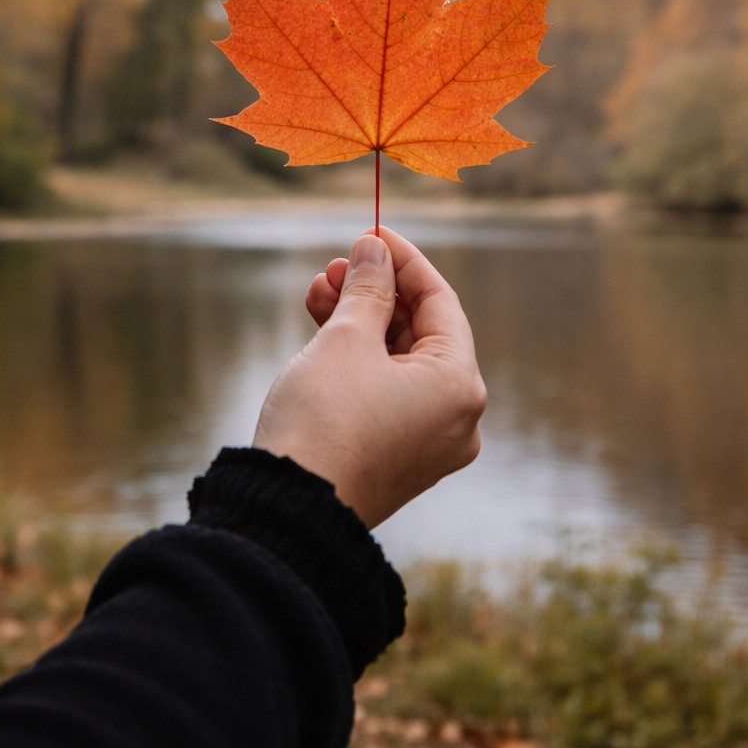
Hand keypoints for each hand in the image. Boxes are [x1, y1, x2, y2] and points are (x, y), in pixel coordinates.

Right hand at [252, 226, 486, 528]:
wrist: (286, 514)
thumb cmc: (323, 421)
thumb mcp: (346, 339)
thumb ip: (367, 288)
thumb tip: (375, 250)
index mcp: (461, 386)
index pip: (440, 301)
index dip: (403, 261)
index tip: (371, 233)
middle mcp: (457, 418)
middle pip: (421, 332)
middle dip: (375, 293)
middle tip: (334, 267)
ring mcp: (429, 444)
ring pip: (400, 362)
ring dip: (361, 323)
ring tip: (317, 293)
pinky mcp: (397, 459)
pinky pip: (388, 394)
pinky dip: (360, 362)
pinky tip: (322, 332)